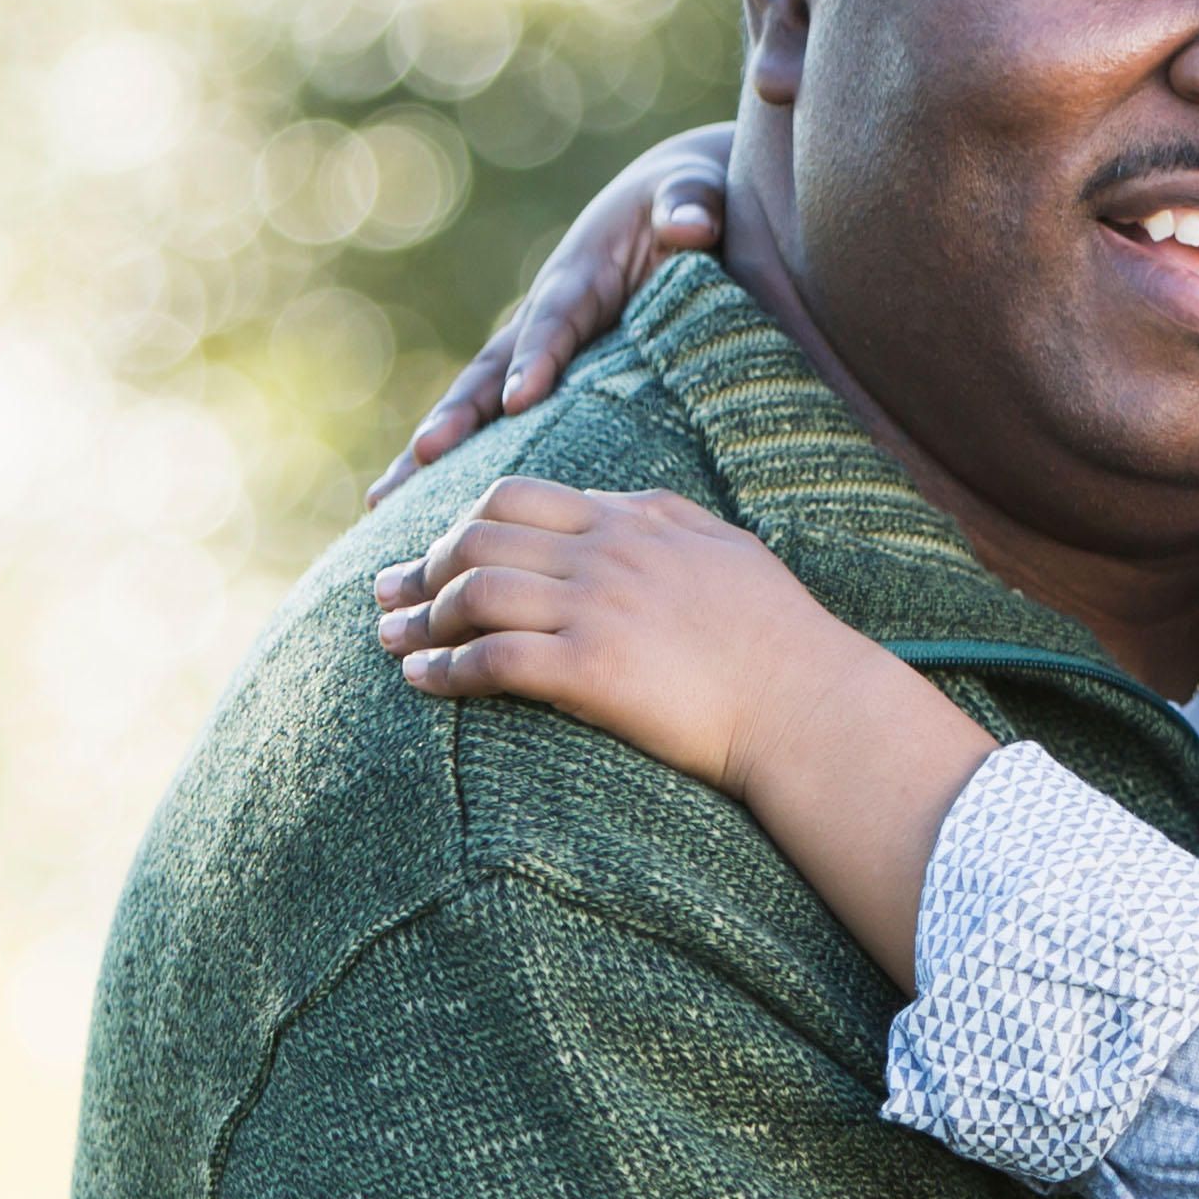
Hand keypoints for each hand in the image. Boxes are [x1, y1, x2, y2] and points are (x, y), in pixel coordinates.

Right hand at [367, 122, 733, 502]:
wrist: (669, 208)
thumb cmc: (683, 203)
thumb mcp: (690, 192)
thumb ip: (689, 205)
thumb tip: (688, 223)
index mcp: (580, 276)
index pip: (556, 321)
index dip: (537, 357)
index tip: (521, 399)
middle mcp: (542, 317)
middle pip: (490, 369)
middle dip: (457, 414)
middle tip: (421, 455)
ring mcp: (533, 349)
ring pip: (476, 402)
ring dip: (434, 448)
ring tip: (384, 500)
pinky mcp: (540, 374)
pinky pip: (494, 421)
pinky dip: (458, 461)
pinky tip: (419, 510)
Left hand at [378, 481, 989, 982]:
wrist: (809, 702)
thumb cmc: (780, 636)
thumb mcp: (727, 550)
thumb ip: (666, 518)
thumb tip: (621, 502)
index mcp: (635, 520)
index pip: (519, 496)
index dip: (460, 521)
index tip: (435, 552)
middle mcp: (608, 554)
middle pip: (478, 537)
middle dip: (421, 565)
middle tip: (390, 594)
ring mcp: (598, 609)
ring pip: (474, 593)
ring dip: (420, 618)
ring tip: (390, 640)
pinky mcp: (591, 670)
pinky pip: (492, 660)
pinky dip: (445, 669)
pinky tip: (423, 681)